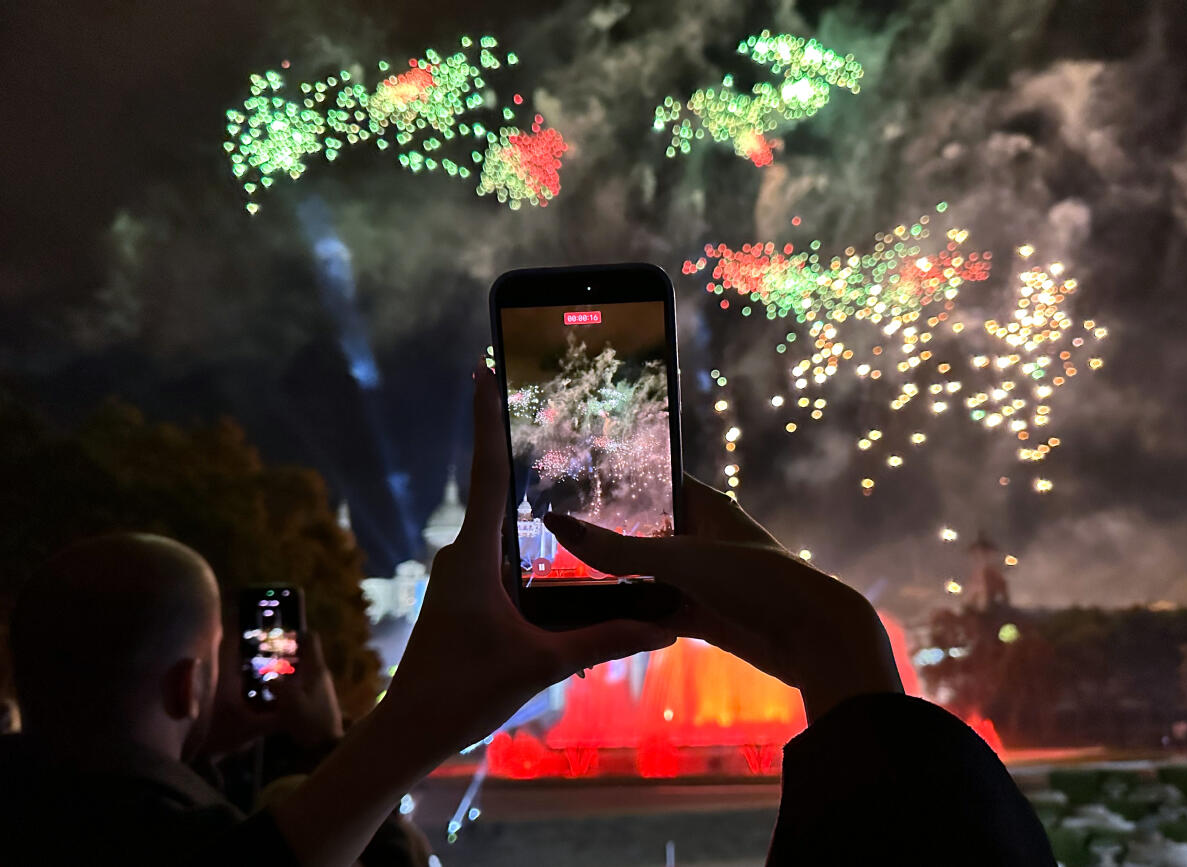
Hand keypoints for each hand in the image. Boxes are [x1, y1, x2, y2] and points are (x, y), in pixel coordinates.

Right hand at [267, 632, 343, 749]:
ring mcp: (319, 686)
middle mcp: (319, 673)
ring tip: (264, 672)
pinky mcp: (316, 698)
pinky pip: (300, 682)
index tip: (276, 637)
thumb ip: (277, 685)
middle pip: (304, 652)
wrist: (326, 745)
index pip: (310, 639)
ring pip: (301, 668)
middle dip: (285, 651)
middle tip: (264, 656)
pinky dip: (288, 682)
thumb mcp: (290, 702)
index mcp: (316, 669)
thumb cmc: (311, 721)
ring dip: (285, 668)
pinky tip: (274, 691)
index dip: (295, 633)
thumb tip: (268, 676)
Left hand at [379, 360, 674, 750]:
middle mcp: (462, 555)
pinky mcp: (463, 596)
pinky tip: (555, 553)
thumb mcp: (542, 663)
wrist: (410, 731)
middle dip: (522, 454)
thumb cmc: (464, 692)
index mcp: (474, 555)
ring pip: (500, 531)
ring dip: (528, 508)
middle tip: (553, 414)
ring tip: (567, 479)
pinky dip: (526, 547)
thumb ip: (605, 639)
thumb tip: (665, 628)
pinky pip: (498, 558)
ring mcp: (460, 575)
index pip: (485, 473)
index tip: (483, 368)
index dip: (486, 419)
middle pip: (496, 492)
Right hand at [543, 476, 902, 722]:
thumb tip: (557, 523)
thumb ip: (618, 548)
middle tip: (551, 534)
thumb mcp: (681, 559)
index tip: (569, 480)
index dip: (617, 481)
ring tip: (560, 573)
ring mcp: (703, 578)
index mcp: (706, 505)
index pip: (654, 482)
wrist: (811, 638)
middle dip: (607, 535)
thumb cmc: (756, 580)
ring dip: (617, 579)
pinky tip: (595, 615)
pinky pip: (658, 610)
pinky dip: (634, 613)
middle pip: (645, 531)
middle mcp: (703, 537)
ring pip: (648, 575)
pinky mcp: (703, 615)